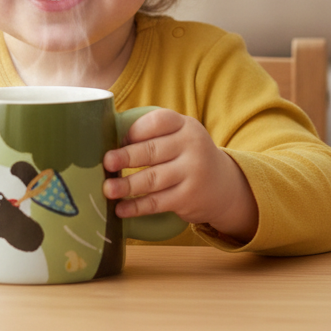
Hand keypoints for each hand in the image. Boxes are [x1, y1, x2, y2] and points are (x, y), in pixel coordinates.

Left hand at [102, 109, 258, 242]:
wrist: (224, 186)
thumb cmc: (187, 156)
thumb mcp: (179, 137)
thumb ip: (153, 135)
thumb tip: (106, 140)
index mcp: (185, 125)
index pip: (158, 121)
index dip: (135, 130)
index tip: (117, 140)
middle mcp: (192, 146)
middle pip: (152, 151)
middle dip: (126, 157)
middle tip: (106, 162)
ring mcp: (193, 173)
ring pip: (153, 179)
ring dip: (126, 185)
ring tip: (107, 189)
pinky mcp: (189, 198)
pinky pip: (157, 202)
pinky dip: (136, 207)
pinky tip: (121, 209)